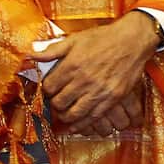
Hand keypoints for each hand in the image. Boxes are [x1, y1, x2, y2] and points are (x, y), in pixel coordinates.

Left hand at [37, 12, 155, 133]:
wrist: (132, 40)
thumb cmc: (104, 38)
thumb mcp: (76, 39)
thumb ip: (52, 50)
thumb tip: (30, 56)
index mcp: (72, 65)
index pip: (49, 87)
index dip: (47, 90)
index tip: (51, 89)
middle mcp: (84, 80)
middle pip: (59, 103)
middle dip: (55, 104)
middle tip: (58, 101)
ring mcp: (99, 90)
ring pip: (73, 114)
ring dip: (66, 116)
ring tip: (65, 113)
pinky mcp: (112, 98)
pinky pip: (93, 117)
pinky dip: (82, 124)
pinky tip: (77, 125)